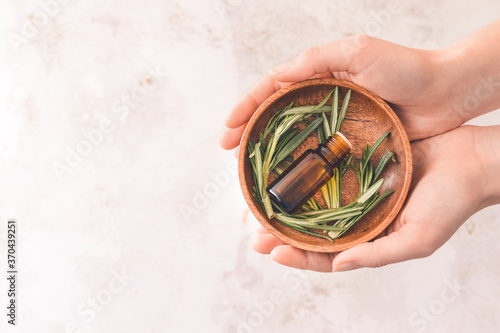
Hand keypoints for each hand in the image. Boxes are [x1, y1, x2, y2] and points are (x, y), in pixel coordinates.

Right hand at [220, 22, 499, 150]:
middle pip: (275, 117)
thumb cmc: (405, 68)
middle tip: (230, 154)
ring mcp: (335, 124)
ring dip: (268, 153)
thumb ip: (316, 60)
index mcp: (319, 76)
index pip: (271, 90)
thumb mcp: (358, 52)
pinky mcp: (351, 144)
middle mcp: (322, 100)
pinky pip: (317, 156)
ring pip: (292, 139)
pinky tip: (287, 180)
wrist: (445, 93)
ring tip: (249, 171)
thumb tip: (276, 75)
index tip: (227, 130)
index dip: (246, 108)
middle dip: (249, 133)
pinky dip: (298, 167)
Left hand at [252, 125, 499, 271]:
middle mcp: (361, 217)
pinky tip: (292, 171)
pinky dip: (311, 176)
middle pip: (315, 231)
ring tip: (263, 205)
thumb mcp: (418, 239)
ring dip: (291, 205)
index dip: (299, 257)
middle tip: (254, 231)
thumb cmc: (452, 202)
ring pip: (318, 203)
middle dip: (285, 234)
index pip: (328, 256)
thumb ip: (379, 255)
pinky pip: (331, 173)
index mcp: (372, 239)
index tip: (272, 251)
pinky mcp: (362, 164)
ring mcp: (359, 191)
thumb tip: (340, 265)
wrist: (472, 159)